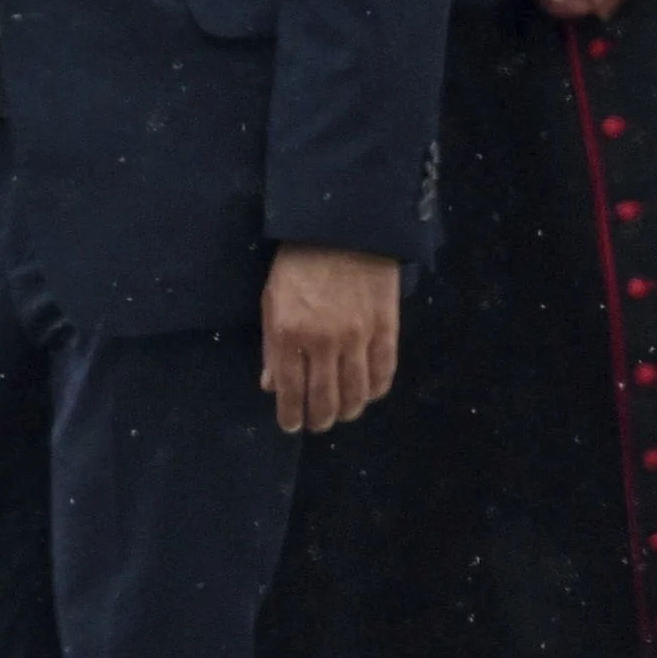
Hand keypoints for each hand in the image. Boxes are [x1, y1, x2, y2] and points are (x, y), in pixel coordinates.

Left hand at [260, 244, 400, 433]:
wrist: (342, 232)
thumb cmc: (298, 265)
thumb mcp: (271, 301)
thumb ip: (271, 347)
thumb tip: (271, 386)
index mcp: (287, 333)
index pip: (290, 390)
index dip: (291, 414)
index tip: (291, 425)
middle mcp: (322, 341)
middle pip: (325, 398)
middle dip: (319, 419)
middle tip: (317, 424)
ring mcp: (357, 337)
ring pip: (356, 393)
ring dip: (348, 410)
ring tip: (342, 414)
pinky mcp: (385, 330)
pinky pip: (383, 373)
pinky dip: (375, 391)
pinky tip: (367, 395)